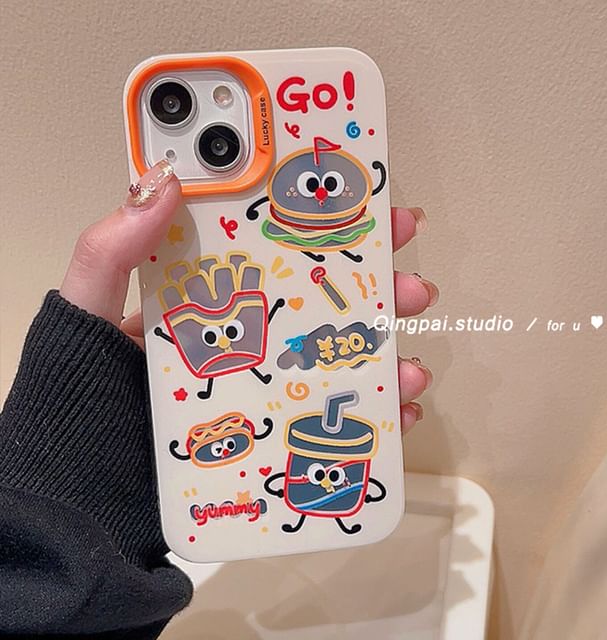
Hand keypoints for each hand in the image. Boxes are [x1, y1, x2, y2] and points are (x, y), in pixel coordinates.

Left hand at [60, 161, 435, 433]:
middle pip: (323, 308)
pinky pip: (334, 423)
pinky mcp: (273, 437)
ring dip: (386, 361)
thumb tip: (164, 177)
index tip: (371, 209)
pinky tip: (398, 414)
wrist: (86, 502)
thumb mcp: (87, 313)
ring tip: (411, 367)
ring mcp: (263, 389)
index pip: (276, 251)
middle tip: (412, 290)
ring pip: (340, 365)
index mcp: (211, 300)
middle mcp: (245, 340)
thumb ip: (111, 250)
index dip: (326, 228)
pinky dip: (373, 419)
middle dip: (377, 295)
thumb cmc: (82, 398)